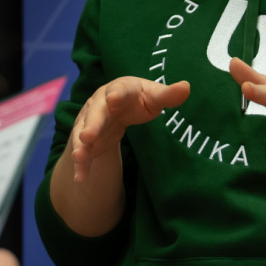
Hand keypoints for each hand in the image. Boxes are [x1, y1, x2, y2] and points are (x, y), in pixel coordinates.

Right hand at [67, 77, 189, 181]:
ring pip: (84, 133)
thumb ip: (167, 94)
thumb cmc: (138, 99)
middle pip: (96, 114)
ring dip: (81, 146)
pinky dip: (82, 165)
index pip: (119, 90)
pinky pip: (84, 152)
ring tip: (79, 158)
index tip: (113, 99)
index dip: (116, 94)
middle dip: (91, 124)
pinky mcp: (89, 141)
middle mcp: (100, 104)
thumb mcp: (153, 96)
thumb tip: (186, 87)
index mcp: (120, 89)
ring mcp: (90, 122)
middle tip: (87, 135)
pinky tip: (81, 178)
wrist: (115, 105)